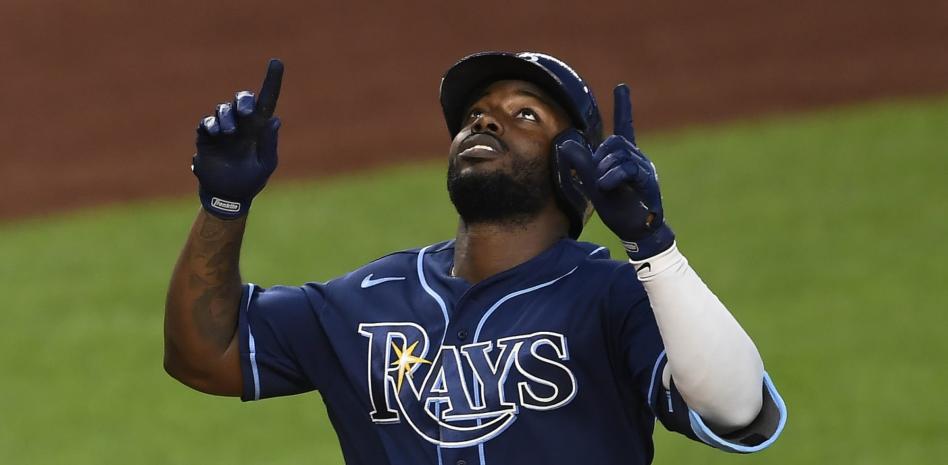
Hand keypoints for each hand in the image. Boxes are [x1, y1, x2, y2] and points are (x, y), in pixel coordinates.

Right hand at [192, 59, 283, 218]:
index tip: (277, 62)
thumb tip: (275, 119)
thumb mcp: (265, 165)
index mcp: (260, 128)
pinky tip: (216, 135)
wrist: (228, 196)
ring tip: (229, 133)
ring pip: (223, 109)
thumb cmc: (251, 181)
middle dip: (243, 100)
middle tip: (246, 113)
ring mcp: (223, 129)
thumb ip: (269, 143)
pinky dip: (211, 126)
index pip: (267, 100)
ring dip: (227, 117)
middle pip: (242, 98)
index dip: (272, 81)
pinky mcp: (207, 137)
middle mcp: (242, 124)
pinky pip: (207, 123)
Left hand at [556, 84, 674, 259]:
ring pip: (619, 155)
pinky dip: (613, 177)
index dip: (623, 106)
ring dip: (605, 171)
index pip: (625, 125)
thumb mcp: (592, 184)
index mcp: (625, 156)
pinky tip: (606, 185)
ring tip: (604, 187)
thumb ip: (582, 164)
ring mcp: (645, 168)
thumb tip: (565, 142)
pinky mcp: (648, 181)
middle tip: (599, 180)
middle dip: (600, 158)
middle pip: (614, 141)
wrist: (635, 230)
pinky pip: (627, 170)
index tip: (622, 87)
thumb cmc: (617, 207)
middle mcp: (638, 157)